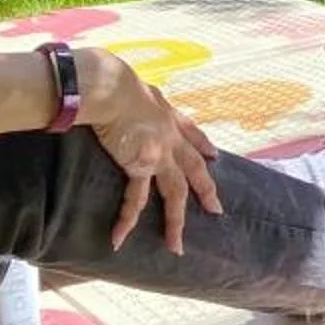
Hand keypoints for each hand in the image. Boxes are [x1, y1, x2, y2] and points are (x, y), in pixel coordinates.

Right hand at [78, 49, 221, 251]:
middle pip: (194, 169)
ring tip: (177, 246)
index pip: (191, 132)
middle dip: (206, 189)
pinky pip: (134, 200)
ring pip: (175, 194)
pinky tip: (119, 239)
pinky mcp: (139, 166)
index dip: (203, 144)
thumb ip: (130, 90)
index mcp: (166, 114)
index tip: (214, 155)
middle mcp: (169, 136)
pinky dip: (126, 220)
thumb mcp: (130, 82)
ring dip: (175, 223)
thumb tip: (110, 81)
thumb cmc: (110, 78)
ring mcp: (159, 154)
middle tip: (217, 209)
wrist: (108, 87)